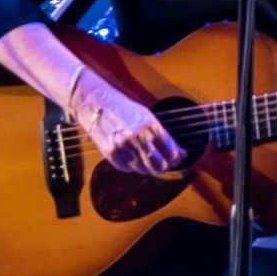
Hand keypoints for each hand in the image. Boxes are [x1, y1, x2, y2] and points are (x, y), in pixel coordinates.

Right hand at [70, 71, 186, 175]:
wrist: (96, 105)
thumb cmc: (123, 109)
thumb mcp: (147, 117)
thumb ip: (163, 135)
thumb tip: (180, 153)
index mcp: (151, 126)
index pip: (170, 151)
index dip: (176, 158)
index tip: (177, 158)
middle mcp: (138, 138)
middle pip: (158, 165)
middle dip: (164, 166)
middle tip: (164, 164)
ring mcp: (123, 147)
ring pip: (143, 169)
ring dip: (148, 168)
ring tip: (147, 160)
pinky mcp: (111, 154)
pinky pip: (127, 168)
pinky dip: (132, 166)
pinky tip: (132, 156)